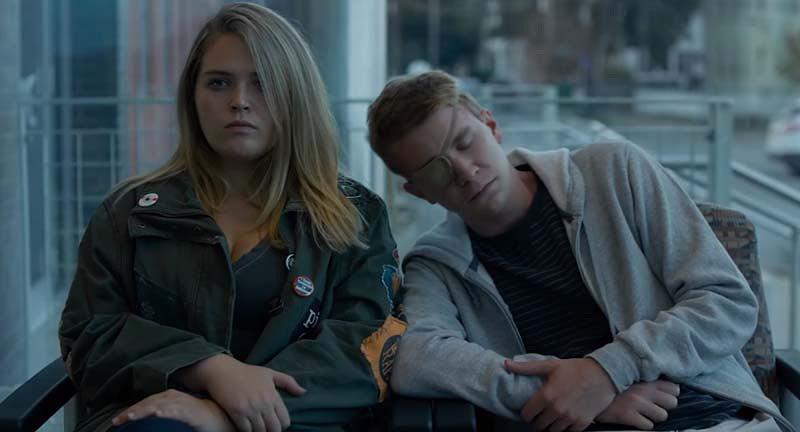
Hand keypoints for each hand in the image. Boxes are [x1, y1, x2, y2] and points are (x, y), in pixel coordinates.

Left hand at [111, 389, 234, 431]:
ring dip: (141, 410)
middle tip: (115, 421)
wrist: (223, 418)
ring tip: (128, 417)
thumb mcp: (179, 414)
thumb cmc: (201, 417)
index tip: (118, 419)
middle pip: (148, 403)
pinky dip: (162, 410)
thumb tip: (153, 417)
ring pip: (157, 405)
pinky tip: (154, 413)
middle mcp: (174, 397)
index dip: (132, 409)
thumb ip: (166, 412)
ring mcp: (181, 403)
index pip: (147, 402)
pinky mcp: (189, 410)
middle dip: (131, 411)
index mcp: (171, 397)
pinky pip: (173, 410)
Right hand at [191, 354, 305, 431]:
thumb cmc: (246, 372)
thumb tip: (303, 392)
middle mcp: (264, 402)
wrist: (222, 370)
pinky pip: (245, 430)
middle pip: (274, 429)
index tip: (275, 425)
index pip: (285, 420)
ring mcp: (250, 408)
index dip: (281, 426)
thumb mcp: (269, 373)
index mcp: (273, 394)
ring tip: (256, 429)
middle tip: (265, 429)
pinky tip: (245, 428)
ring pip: (260, 431)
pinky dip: (246, 431)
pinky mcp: (236, 412)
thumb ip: (288, 382)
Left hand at [505, 358, 615, 431]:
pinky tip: (565, 419)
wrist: (604, 374)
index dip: (526, 413)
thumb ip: (527, 367)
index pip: (527, 415)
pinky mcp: (582, 423)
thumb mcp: (550, 365)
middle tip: (540, 414)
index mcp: (547, 396)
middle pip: (538, 426)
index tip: (529, 410)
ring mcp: (570, 418)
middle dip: (537, 420)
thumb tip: (507, 364)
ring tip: (552, 416)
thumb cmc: (578, 369)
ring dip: (550, 426)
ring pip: (552, 431)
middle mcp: (557, 409)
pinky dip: (565, 428)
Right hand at [596, 380, 679, 429]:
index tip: (663, 395)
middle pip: (672, 402)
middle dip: (664, 405)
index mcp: (644, 378)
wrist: (587, 390)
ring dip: (654, 416)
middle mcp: (644, 390)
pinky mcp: (629, 415)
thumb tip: (657, 381)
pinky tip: (635, 419)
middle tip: (654, 406)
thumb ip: (641, 375)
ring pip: (662, 415)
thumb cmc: (606, 381)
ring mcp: (637, 403)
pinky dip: (643, 424)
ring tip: (644, 414)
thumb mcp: (625, 374)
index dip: (670, 393)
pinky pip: (648, 426)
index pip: (673, 387)